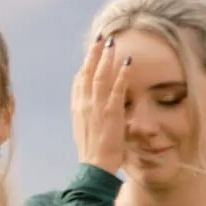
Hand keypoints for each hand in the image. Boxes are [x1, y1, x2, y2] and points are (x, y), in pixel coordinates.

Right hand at [72, 34, 128, 173]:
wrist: (93, 167)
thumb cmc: (92, 152)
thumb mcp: (85, 129)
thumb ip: (87, 114)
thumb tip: (91, 105)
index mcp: (77, 108)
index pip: (79, 81)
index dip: (86, 64)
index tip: (92, 51)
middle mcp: (84, 105)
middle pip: (88, 73)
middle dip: (94, 54)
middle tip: (101, 38)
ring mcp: (96, 108)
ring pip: (101, 77)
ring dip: (107, 59)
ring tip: (112, 44)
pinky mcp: (111, 113)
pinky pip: (117, 90)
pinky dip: (122, 75)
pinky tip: (128, 62)